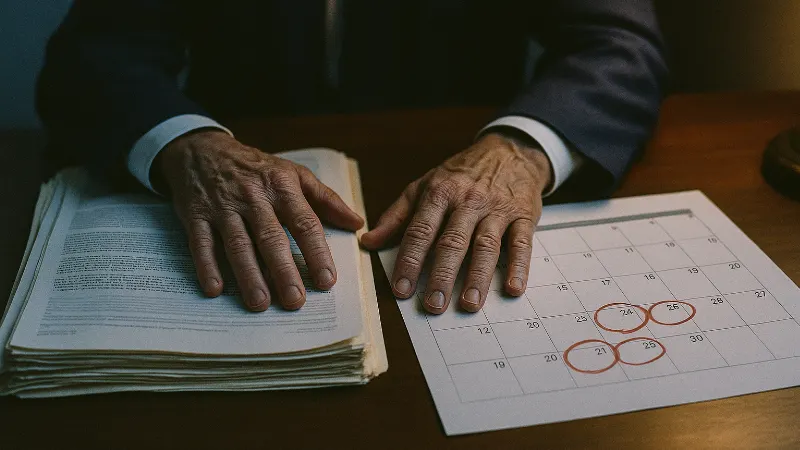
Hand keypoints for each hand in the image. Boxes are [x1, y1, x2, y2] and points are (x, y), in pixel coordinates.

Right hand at [156, 130, 363, 311]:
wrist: (203, 149)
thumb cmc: (256, 168)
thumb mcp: (294, 173)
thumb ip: (326, 199)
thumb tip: (357, 223)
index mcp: (282, 187)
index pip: (304, 222)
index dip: (316, 252)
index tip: (326, 280)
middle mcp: (253, 197)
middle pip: (271, 237)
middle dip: (283, 270)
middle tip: (295, 301)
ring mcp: (223, 207)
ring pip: (238, 243)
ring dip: (248, 275)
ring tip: (260, 303)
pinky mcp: (196, 215)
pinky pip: (201, 243)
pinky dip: (207, 266)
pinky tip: (216, 289)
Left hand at [361, 132, 551, 313]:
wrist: (509, 151)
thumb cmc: (463, 173)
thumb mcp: (425, 185)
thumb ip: (397, 215)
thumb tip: (369, 241)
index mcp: (439, 193)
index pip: (420, 231)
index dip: (409, 261)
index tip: (401, 289)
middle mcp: (467, 201)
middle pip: (452, 241)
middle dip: (441, 275)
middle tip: (433, 304)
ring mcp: (497, 209)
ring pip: (485, 245)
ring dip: (477, 276)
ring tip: (468, 303)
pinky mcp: (523, 216)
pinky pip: (521, 243)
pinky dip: (519, 266)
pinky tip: (513, 288)